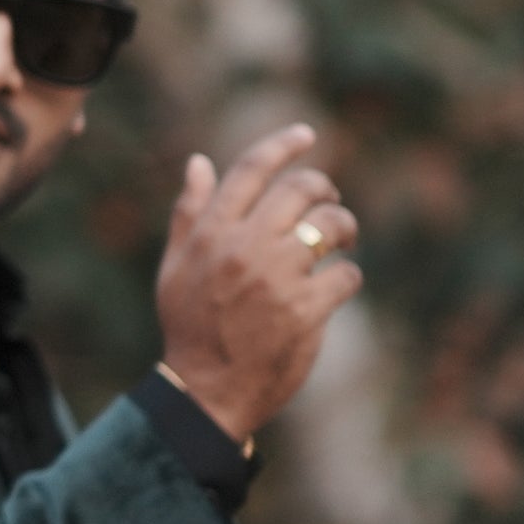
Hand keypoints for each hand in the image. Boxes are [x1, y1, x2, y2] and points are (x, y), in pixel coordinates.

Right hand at [153, 121, 362, 443]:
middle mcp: (243, 247)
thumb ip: (190, 213)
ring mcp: (275, 277)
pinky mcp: (305, 309)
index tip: (308, 133)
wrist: (205, 390)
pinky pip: (346, 274)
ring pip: (330, 227)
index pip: (250, 170)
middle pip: (300, 190)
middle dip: (325, 191)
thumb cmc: (191, 326)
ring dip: (344, 230)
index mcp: (211, 233)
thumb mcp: (176, 267)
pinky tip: (333, 290)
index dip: (283, 145)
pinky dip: (346, 278)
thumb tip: (198, 162)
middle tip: (329, 204)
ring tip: (342, 244)